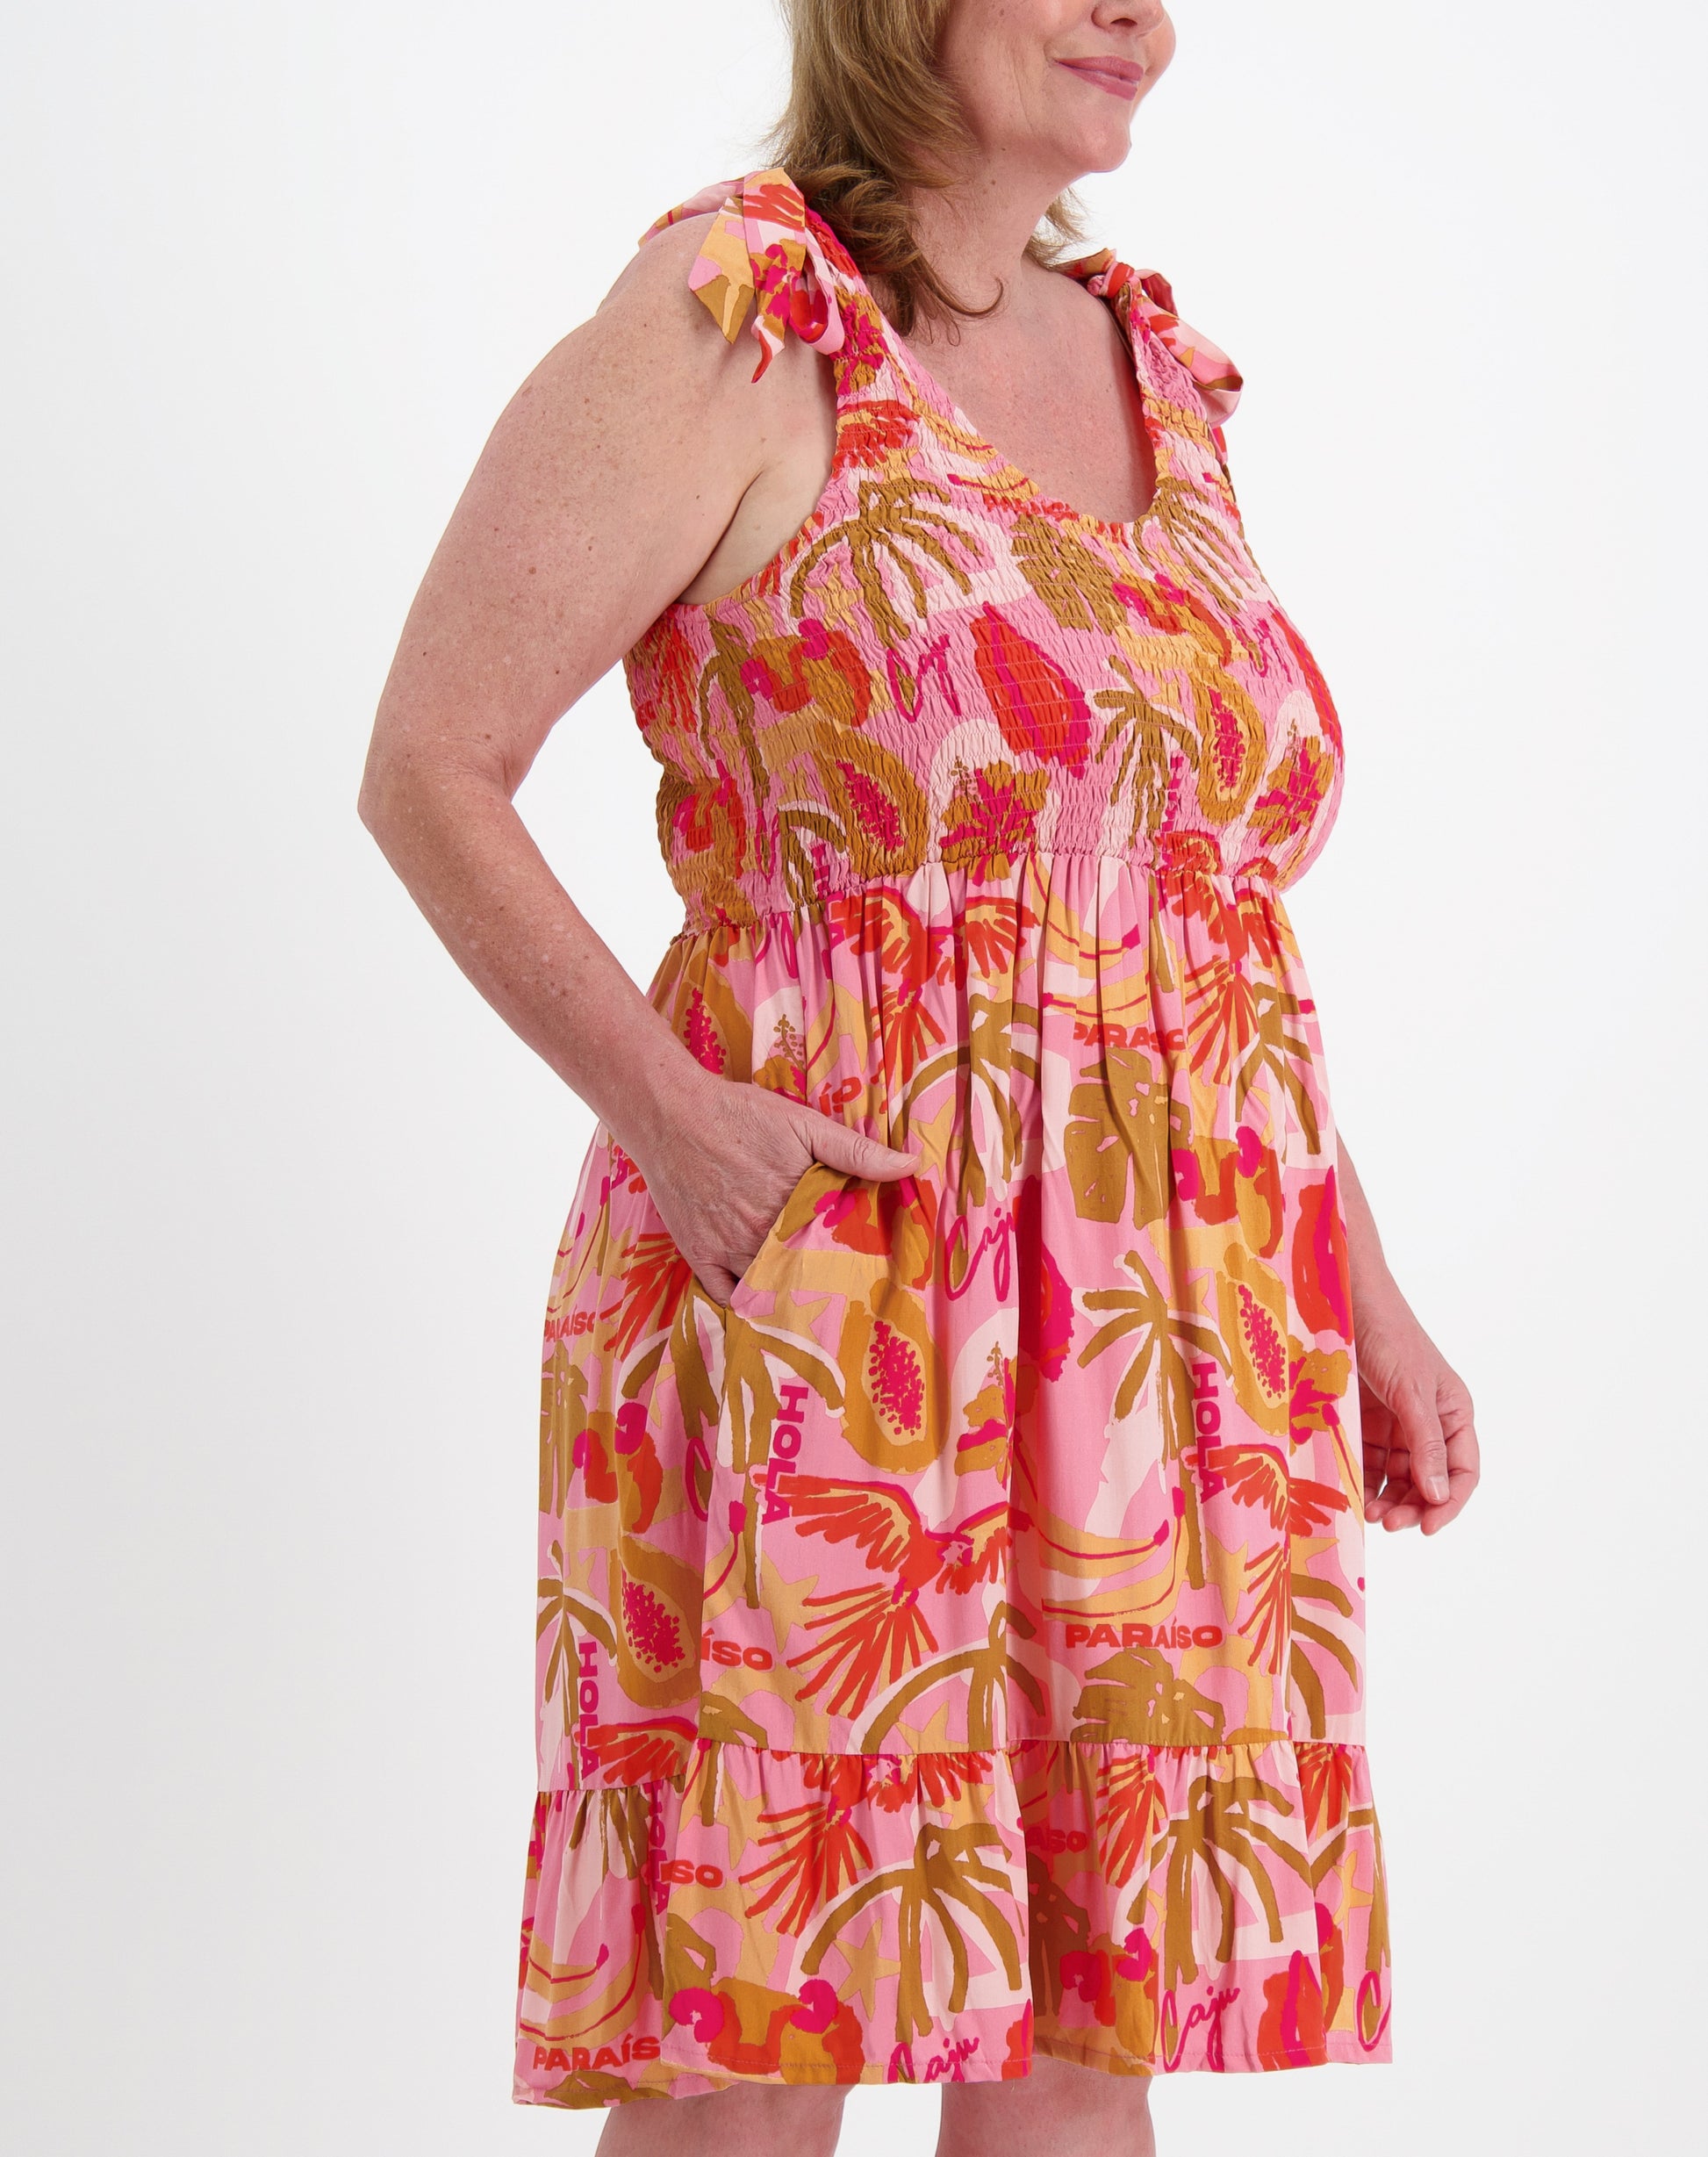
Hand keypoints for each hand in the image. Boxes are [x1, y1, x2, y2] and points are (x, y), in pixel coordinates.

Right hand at [630, 1070, 919, 1303]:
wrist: (669, 1112)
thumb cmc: (739, 1114)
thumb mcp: (804, 1124)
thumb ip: (857, 1151)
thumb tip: (911, 1166)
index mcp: (795, 1207)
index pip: (837, 1250)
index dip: (855, 1260)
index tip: (871, 1267)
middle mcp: (762, 1235)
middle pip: (804, 1274)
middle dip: (825, 1283)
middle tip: (844, 1290)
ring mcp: (727, 1249)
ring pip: (768, 1290)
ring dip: (789, 1296)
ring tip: (810, 1301)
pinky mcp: (697, 1253)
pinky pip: (726, 1296)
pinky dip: (745, 1303)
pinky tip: (762, 1299)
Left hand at [1355, 1275, 1480, 1533]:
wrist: (1346, 1300)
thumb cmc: (1388, 1336)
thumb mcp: (1411, 1390)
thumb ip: (1425, 1442)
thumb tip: (1439, 1495)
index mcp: (1454, 1413)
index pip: (1463, 1472)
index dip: (1449, 1503)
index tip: (1427, 1528)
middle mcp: (1430, 1422)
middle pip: (1429, 1480)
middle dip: (1413, 1505)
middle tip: (1387, 1523)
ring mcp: (1397, 1423)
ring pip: (1398, 1476)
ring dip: (1387, 1498)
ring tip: (1367, 1512)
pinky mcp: (1367, 1421)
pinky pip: (1371, 1460)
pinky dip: (1365, 1479)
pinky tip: (1353, 1491)